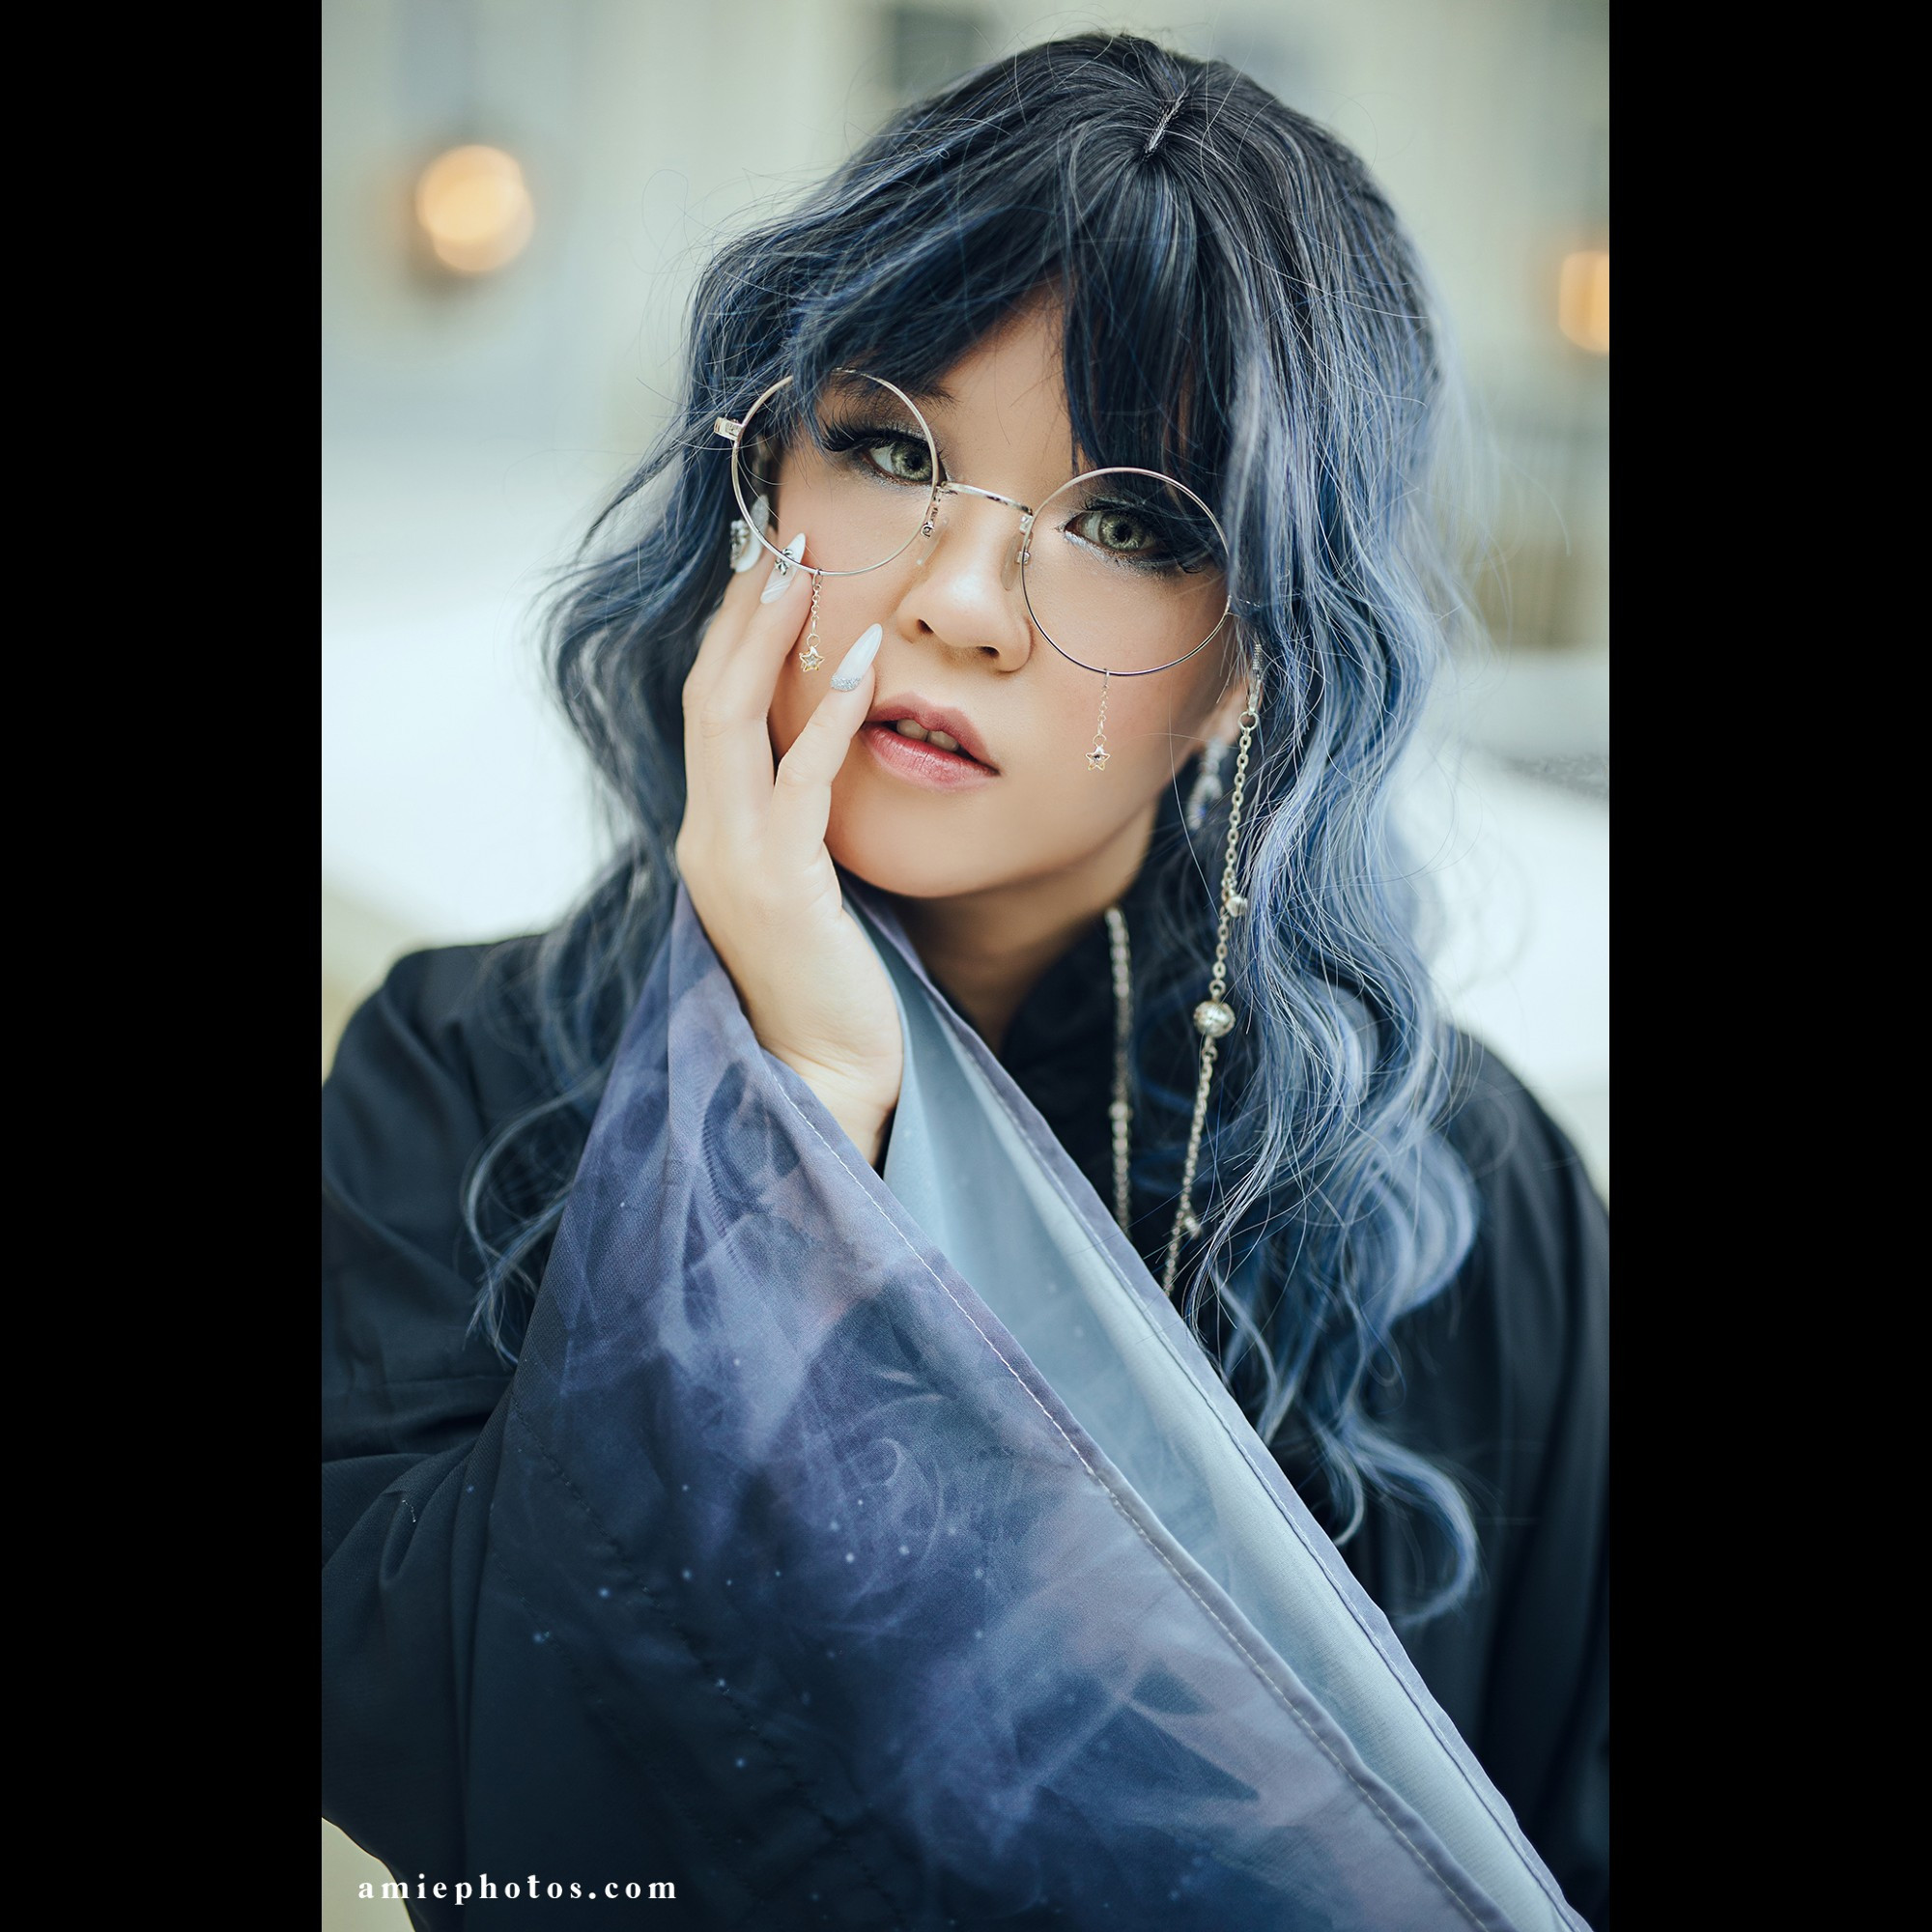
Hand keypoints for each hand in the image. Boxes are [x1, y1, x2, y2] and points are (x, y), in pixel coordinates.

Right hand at [675, 534, 901, 1166]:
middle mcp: (707, 837)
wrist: (828, 1079)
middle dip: (744, 609)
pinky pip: (799, 781)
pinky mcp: (780, 884)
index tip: (772, 565)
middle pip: (709, 694)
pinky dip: (829, 715)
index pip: (712, 711)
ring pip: (731, 719)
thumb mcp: (809, 890)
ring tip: (804, 565)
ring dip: (768, 635)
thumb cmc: (835, 990)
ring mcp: (734, 859)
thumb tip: (840, 759)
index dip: (736, 632)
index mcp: (713, 836)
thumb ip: (804, 825)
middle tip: (783, 532)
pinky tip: (867, 662)